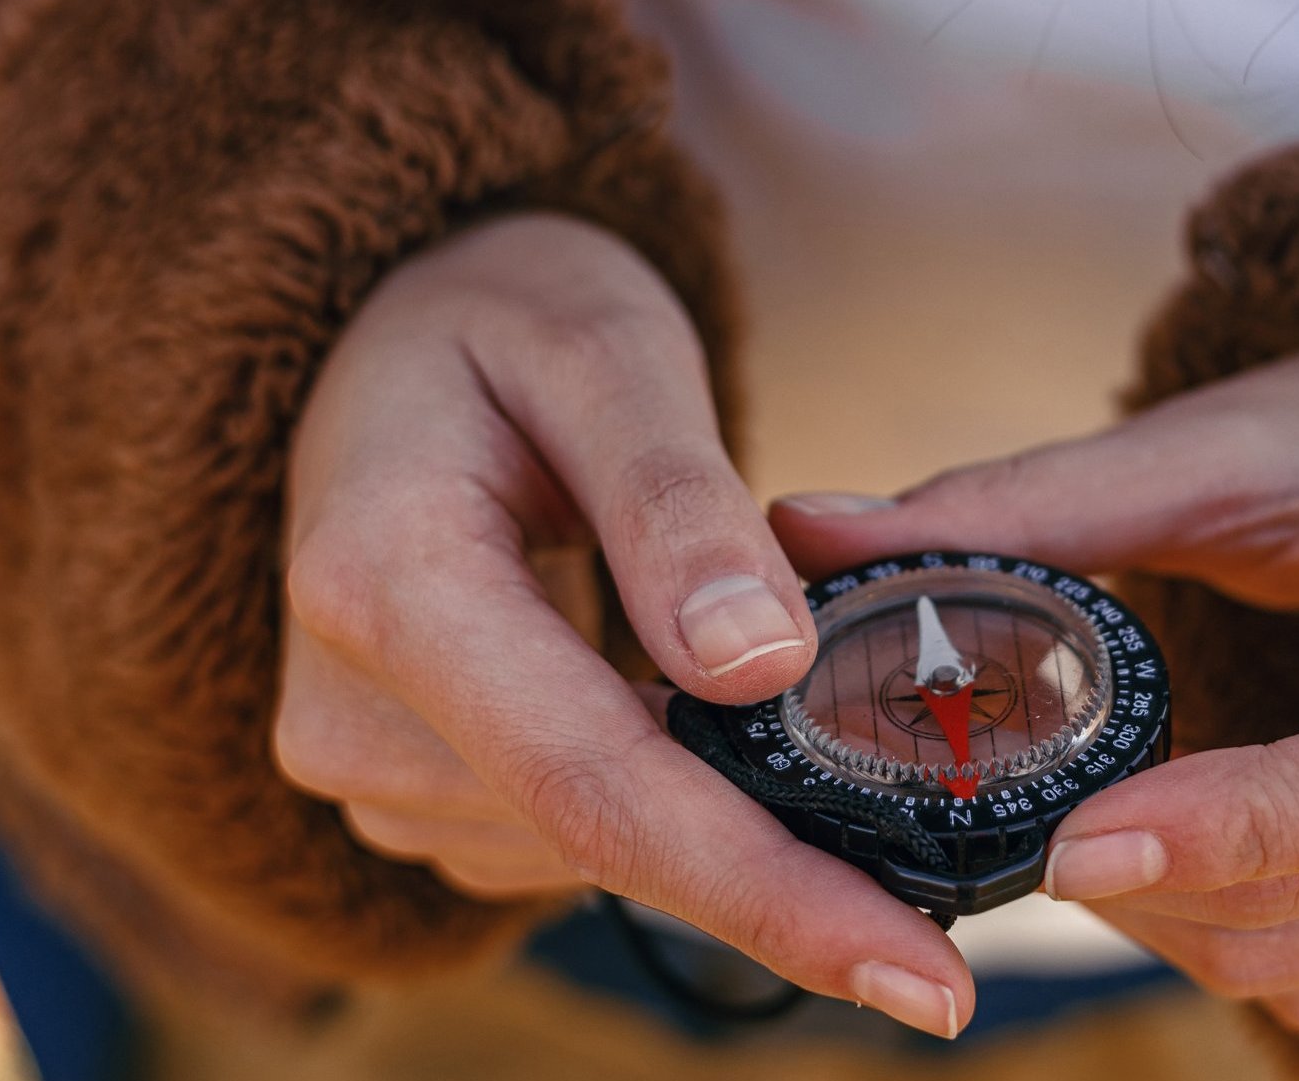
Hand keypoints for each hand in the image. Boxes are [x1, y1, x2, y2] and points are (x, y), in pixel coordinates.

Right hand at [273, 214, 973, 1037]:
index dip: (767, 895)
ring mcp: (364, 763)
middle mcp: (347, 707)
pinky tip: (701, 713)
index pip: (598, 783)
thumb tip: (762, 669)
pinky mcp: (405, 788)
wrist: (387, 341)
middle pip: (606, 838)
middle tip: (951, 903)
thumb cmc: (505, 315)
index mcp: (385, 581)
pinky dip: (668, 797)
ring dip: (724, 817)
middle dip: (786, 873)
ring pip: (596, 851)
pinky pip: (570, 832)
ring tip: (799, 714)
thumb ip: (673, 499)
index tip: (928, 982)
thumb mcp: (604, 345)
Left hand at [773, 340, 1298, 1034]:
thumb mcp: (1229, 448)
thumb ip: (1033, 503)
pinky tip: (1214, 873)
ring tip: (1121, 835)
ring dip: (1195, 931)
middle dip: (1167, 887)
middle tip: (1035, 830)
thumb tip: (802, 534)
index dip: (1244, 830)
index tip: (1073, 845)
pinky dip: (1265, 962)